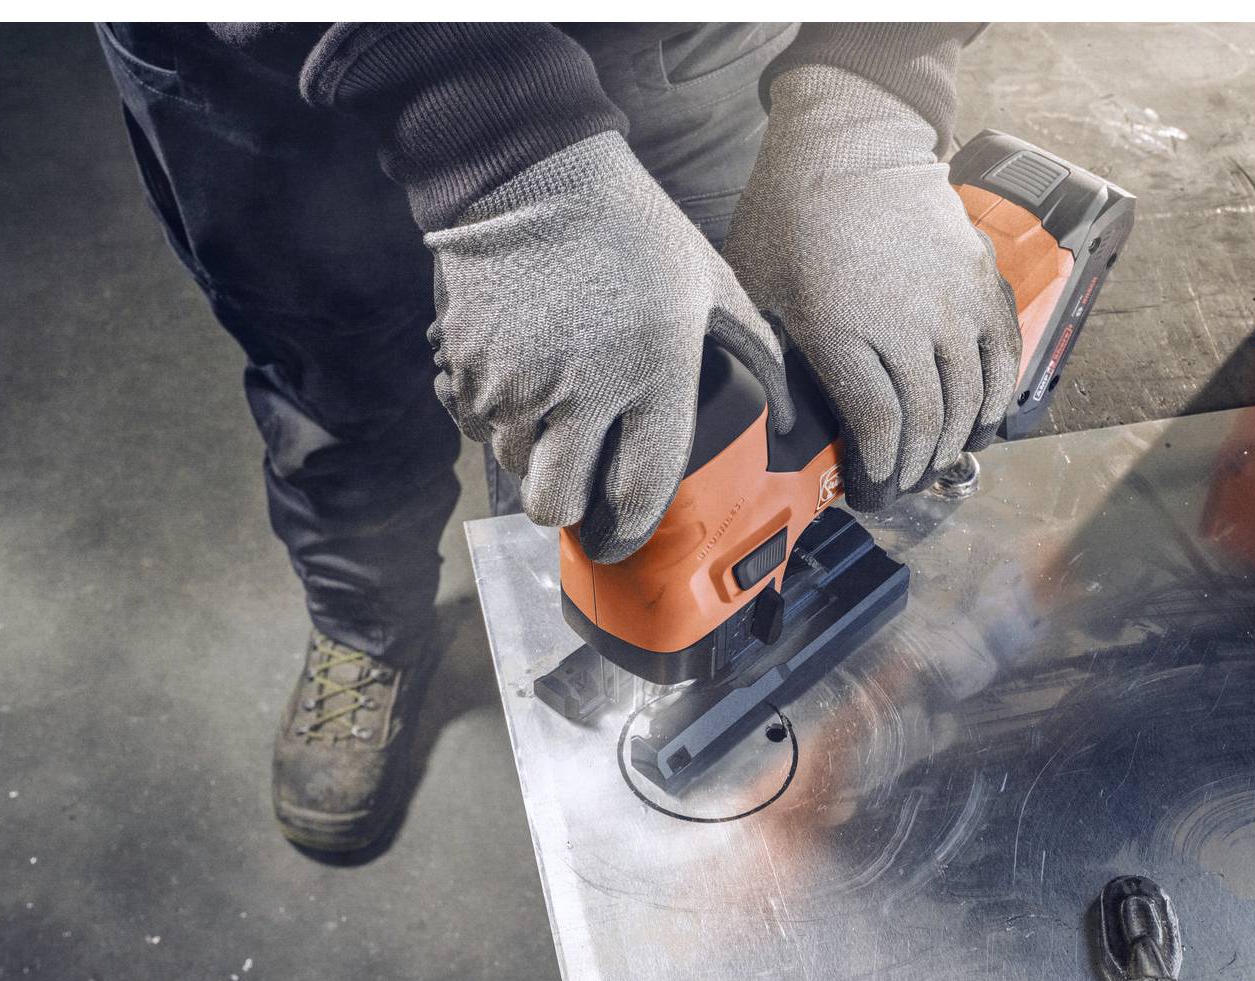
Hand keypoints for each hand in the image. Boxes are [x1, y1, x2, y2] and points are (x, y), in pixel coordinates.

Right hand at [427, 132, 789, 562]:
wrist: (530, 172)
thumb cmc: (630, 227)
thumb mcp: (708, 280)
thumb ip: (752, 349)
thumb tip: (787, 414)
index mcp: (653, 373)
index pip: (640, 490)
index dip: (631, 528)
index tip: (626, 534)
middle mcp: (583, 391)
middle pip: (555, 503)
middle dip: (565, 508)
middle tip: (575, 484)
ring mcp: (517, 382)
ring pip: (513, 466)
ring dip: (530, 455)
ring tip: (551, 414)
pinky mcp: (468, 366)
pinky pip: (476, 425)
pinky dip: (493, 418)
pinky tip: (518, 381)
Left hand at [724, 64, 1021, 510]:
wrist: (849, 141)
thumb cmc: (791, 217)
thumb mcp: (756, 291)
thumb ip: (768, 360)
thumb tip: (779, 429)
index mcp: (841, 331)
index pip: (878, 427)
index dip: (879, 473)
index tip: (870, 492)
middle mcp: (905, 322)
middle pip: (927, 421)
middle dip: (914, 468)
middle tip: (901, 488)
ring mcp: (950, 301)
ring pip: (968, 396)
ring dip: (954, 441)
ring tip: (935, 462)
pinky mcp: (980, 280)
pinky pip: (1004, 355)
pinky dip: (997, 397)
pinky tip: (981, 422)